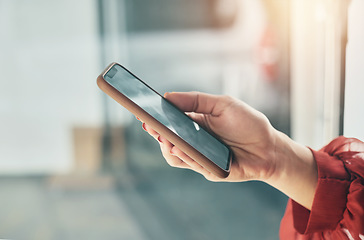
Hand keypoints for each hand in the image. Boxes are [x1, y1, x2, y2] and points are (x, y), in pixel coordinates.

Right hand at [142, 92, 278, 181]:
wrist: (269, 148)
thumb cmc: (248, 124)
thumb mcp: (223, 104)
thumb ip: (196, 100)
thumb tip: (167, 96)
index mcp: (195, 122)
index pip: (170, 120)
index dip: (156, 116)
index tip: (143, 110)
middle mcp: (194, 139)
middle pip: (167, 138)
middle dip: (156, 132)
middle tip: (149, 125)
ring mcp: (199, 156)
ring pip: (173, 155)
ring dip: (167, 146)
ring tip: (165, 137)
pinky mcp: (206, 169)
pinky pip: (189, 164)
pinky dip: (184, 155)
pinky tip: (180, 148)